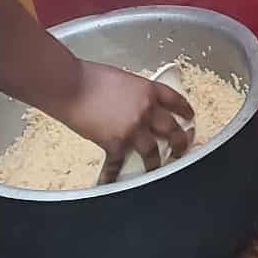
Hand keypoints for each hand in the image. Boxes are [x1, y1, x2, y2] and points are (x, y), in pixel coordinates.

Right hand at [57, 62, 195, 181]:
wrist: (69, 86)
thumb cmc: (89, 76)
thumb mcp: (121, 78)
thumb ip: (133, 92)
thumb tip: (132, 103)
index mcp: (148, 90)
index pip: (175, 101)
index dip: (185, 110)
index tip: (188, 117)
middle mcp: (146, 110)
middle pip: (172, 129)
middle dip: (180, 141)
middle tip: (181, 148)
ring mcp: (132, 129)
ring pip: (154, 152)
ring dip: (156, 162)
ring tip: (155, 167)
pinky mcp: (115, 144)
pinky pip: (118, 165)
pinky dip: (114, 174)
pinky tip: (111, 181)